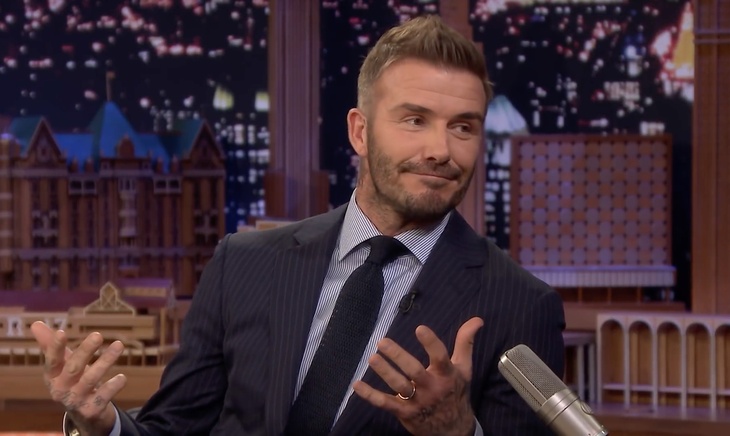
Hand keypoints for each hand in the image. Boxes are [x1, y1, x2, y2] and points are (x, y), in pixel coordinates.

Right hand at [31, 321, 126, 435]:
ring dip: (105, 361)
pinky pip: (103, 397)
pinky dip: (113, 387)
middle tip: (98, 335)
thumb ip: (50, 345)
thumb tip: (36, 323)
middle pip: (73, 368)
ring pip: (91, 379)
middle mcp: (61, 389)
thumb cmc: (71, 380)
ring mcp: (76, 401)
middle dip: (85, 351)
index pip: (51, 361)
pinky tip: (122, 377)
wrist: (83, 413)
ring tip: (119, 345)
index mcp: (52, 376)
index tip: (61, 332)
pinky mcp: (91, 410)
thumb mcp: (61, 364)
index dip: (55, 347)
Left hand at [353, 317, 483, 435]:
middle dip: (398, 357)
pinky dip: (370, 395)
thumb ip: (465, 343)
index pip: (440, 357)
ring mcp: (417, 402)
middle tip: (383, 342)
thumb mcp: (464, 368)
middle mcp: (431, 388)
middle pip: (413, 371)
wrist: (454, 430)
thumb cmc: (456, 393)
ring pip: (398, 386)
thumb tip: (477, 319)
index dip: (430, 343)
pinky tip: (357, 385)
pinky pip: (385, 404)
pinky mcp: (404, 412)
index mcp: (446, 375)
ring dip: (385, 372)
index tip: (419, 328)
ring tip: (372, 358)